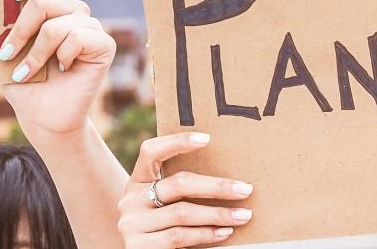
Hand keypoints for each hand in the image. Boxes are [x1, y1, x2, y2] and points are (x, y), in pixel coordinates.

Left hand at [0, 0, 115, 138]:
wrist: (42, 116)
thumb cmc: (22, 81)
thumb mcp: (6, 50)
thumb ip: (5, 28)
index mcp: (53, 4)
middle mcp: (73, 11)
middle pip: (45, 0)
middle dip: (20, 29)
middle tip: (6, 53)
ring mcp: (91, 26)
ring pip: (56, 25)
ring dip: (35, 53)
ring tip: (26, 72)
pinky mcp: (103, 44)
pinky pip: (77, 38)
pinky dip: (60, 57)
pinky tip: (61, 70)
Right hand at [118, 133, 252, 248]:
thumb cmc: (162, 223)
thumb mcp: (163, 202)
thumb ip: (181, 188)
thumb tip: (231, 175)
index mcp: (137, 181)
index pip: (150, 151)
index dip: (177, 142)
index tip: (207, 138)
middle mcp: (131, 200)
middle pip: (178, 184)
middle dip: (216, 186)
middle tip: (245, 189)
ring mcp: (132, 224)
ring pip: (182, 213)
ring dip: (218, 214)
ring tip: (243, 215)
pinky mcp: (138, 247)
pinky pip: (179, 236)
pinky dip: (205, 234)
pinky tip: (224, 232)